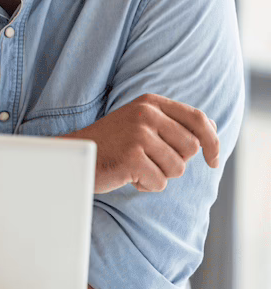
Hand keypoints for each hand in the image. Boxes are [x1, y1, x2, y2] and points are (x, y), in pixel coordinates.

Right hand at [64, 93, 219, 193]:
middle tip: (150, 161)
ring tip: (135, 167)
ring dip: (160, 175)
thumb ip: (173, 123)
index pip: (198, 119)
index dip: (213, 141)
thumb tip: (213, 127)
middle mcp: (145, 114)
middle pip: (192, 147)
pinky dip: (146, 186)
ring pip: (178, 168)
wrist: (75, 156)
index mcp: (150, 103)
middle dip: (177, 161)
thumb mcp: (140, 124)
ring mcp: (138, 134)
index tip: (213, 160)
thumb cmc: (112, 144)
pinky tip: (127, 176)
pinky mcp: (132, 157)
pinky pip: (160, 182)